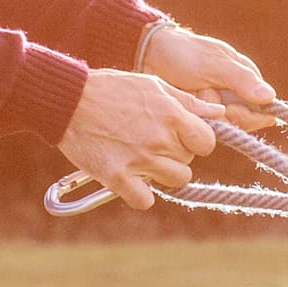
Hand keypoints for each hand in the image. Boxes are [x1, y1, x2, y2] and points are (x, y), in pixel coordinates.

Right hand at [62, 68, 223, 209]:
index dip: (196, 142)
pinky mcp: (117, 176)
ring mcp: (139, 159)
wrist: (69, 100)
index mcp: (171, 115)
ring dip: (162, 175)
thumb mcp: (153, 86)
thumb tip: (219, 113)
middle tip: (151, 144)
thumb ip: (187, 102)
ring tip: (142, 159)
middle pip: (189, 162)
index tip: (181, 138)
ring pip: (175, 181)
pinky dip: (139, 194)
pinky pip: (145, 200)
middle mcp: (159, 139)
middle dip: (175, 155)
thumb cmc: (111, 89)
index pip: (207, 142)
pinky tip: (129, 180)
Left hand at [138, 22, 277, 127]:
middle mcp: (236, 96)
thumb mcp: (214, 64)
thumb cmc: (185, 54)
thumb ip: (242, 79)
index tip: (230, 108)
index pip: (263, 111)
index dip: (249, 115)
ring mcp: (217, 107)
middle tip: (205, 95)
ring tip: (192, 92)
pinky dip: (195, 118)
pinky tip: (185, 103)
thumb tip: (270, 97)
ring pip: (223, 127)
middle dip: (224, 113)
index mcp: (247, 79)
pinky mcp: (200, 117)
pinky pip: (205, 129)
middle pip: (243, 123)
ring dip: (207, 114)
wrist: (150, 55)